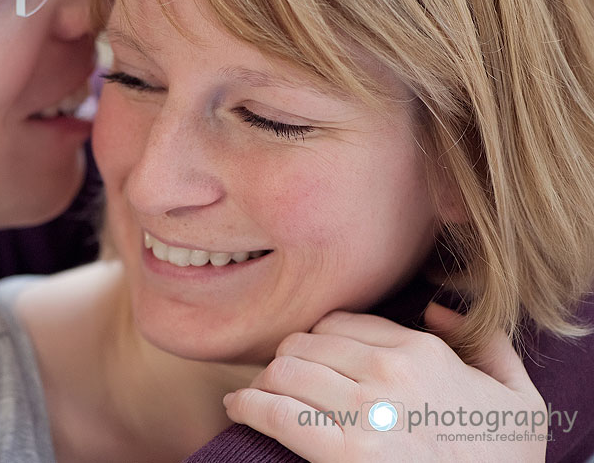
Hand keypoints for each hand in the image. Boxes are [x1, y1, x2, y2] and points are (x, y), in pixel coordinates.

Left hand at [223, 303, 547, 461]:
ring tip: (257, 393)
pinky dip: (248, 406)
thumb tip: (437, 310)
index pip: (338, 324)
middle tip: (279, 377)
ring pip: (285, 372)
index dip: (316, 340)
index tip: (308, 356)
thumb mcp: (519, 396)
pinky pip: (277, 413)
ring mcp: (365, 412)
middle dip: (286, 359)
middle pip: (304, 344)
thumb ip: (486, 344)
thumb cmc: (504, 461)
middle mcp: (389, 372)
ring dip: (264, 381)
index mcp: (422, 352)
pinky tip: (239, 407)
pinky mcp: (345, 454)